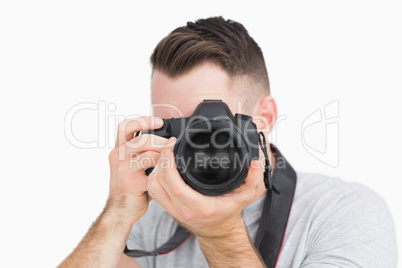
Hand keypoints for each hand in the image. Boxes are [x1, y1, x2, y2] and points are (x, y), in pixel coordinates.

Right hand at [107, 116, 167, 223]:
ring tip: (173, 161)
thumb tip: (172, 139)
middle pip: (141, 140)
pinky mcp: (130, 184)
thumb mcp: (135, 164)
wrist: (121, 210)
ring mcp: (122, 170)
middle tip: (174, 145)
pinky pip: (152, 174)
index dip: (143, 120)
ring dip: (165, 157)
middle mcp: (117, 156)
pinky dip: (164, 173)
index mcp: (118, 149)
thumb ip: (146, 151)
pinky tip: (170, 176)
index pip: (125, 126)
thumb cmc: (133, 185)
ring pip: (148, 155)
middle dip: (162, 142)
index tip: (160, 122)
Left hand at [147, 137, 262, 238]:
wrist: (219, 230)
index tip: (172, 148)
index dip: (169, 165)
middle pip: (159, 184)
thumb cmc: (229, 211)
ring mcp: (173, 211)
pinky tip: (162, 167)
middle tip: (169, 147)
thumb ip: (253, 178)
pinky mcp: (168, 208)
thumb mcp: (246, 195)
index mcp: (201, 206)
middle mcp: (183, 210)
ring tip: (165, 155)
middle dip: (161, 162)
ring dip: (155, 169)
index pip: (176, 186)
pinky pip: (153, 192)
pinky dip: (154, 177)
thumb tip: (254, 163)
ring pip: (153, 187)